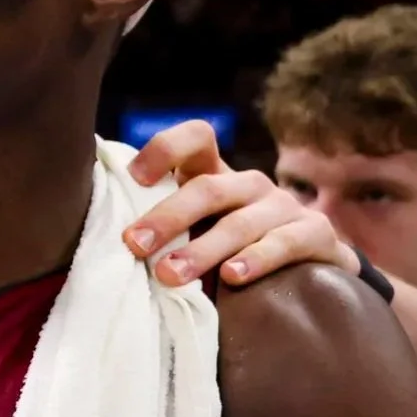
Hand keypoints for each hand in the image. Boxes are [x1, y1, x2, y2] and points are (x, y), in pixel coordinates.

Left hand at [123, 119, 359, 288]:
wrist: (311, 272)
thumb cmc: (232, 253)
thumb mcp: (198, 235)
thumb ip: (163, 231)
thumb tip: (101, 241)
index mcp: (217, 176)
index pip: (196, 139)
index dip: (165, 149)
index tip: (133, 177)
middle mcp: (250, 185)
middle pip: (208, 188)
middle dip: (167, 217)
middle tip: (133, 246)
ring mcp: (284, 207)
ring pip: (239, 223)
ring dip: (202, 250)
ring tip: (170, 275)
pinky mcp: (315, 234)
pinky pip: (284, 244)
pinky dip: (257, 260)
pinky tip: (233, 278)